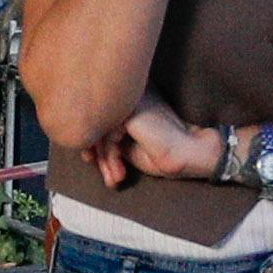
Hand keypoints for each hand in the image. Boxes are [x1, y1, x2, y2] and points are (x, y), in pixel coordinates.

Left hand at [93, 99, 219, 187]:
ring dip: (105, 160)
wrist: (187, 155)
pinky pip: (106, 136)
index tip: (101, 167)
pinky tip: (121, 172)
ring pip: (100, 131)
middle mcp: (129, 95)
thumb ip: (108, 140)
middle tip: (109, 177)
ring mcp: (129, 101)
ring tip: (116, 178)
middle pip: (98, 124)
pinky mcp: (130, 112)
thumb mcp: (128, 145)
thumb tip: (84, 148)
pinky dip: (110, 158)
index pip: (102, 117)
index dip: (96, 144)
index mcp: (130, 99)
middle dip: (99, 154)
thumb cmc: (163, 151)